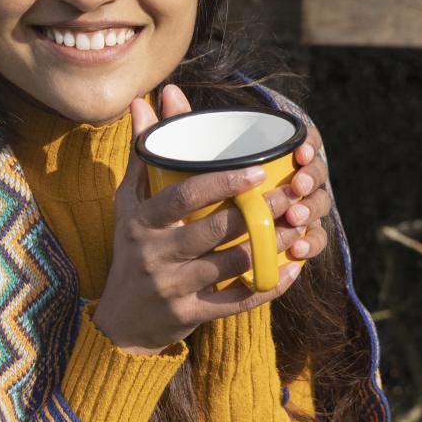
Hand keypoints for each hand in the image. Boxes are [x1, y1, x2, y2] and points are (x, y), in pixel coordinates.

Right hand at [89, 84, 318, 354]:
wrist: (122, 321)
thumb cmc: (133, 247)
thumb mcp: (130, 202)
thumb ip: (144, 153)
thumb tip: (145, 100)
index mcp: (143, 220)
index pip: (183, 195)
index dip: (222, 182)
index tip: (258, 170)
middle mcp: (155, 253)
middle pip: (215, 229)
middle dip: (259, 212)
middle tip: (294, 195)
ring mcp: (172, 287)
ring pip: (232, 264)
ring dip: (271, 246)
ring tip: (299, 226)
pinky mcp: (189, 315)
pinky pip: (236, 302)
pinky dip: (268, 287)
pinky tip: (291, 270)